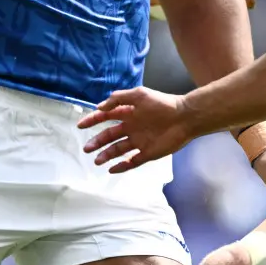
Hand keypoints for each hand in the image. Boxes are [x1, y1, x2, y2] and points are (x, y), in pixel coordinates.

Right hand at [80, 87, 198, 172]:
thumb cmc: (162, 104)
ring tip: (96, 160)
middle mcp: (132, 128)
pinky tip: (111, 169)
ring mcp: (139, 141)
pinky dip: (121, 166)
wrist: (184, 118)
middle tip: (86, 148)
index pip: (106, 116)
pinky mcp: (148, 153)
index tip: (80, 125)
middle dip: (97, 142)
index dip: (93, 120)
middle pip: (110, 136)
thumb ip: (119, 99)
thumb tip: (100, 106)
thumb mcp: (138, 94)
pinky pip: (132, 162)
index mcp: (128, 113)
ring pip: (118, 150)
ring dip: (106, 155)